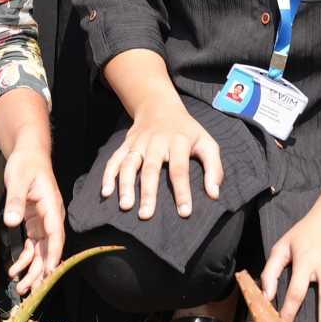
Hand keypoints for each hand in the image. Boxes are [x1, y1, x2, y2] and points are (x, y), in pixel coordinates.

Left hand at [0, 142, 66, 290]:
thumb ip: (15, 202)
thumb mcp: (17, 180)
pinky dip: (26, 259)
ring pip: (42, 252)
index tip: (49, 274)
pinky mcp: (36, 223)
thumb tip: (12, 222)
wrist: (28, 154)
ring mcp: (44, 222)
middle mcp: (51, 218)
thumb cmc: (25, 164)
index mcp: (52, 207)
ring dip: (33, 270)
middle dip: (41, 271)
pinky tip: (16, 270)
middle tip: (29, 290)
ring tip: (22, 287)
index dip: (53, 256)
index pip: (55, 235)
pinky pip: (34, 246)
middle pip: (50, 249)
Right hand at [100, 101, 223, 222]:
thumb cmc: (187, 131)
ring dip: (125, 185)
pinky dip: (108, 175)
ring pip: (129, 164)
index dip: (182, 191)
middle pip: (150, 168)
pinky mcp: (126, 145)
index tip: (184, 212)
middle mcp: (156, 142)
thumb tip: (214, 194)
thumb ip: (214, 168)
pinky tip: (106, 192)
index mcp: (178, 142)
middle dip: (148, 192)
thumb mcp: (207, 143)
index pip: (179, 169)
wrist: (160, 106)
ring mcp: (138, 143)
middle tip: (146, 215)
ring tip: (126, 206)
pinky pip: (114, 160)